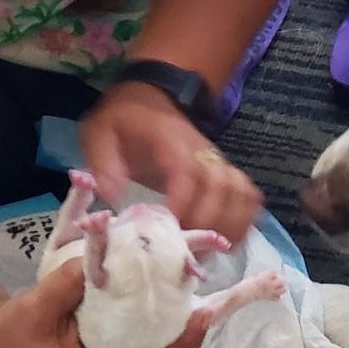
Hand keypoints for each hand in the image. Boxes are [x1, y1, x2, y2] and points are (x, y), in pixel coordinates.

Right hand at [0, 259, 210, 347]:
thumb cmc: (10, 337)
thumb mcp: (32, 311)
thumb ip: (64, 287)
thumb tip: (96, 259)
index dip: (182, 347)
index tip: (200, 315)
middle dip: (189, 334)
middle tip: (209, 298)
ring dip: (179, 327)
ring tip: (197, 293)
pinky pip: (145, 344)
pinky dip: (160, 322)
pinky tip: (171, 295)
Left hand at [80, 82, 262, 243]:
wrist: (151, 96)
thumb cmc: (124, 120)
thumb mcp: (99, 132)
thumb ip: (103, 163)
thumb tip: (112, 195)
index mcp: (171, 141)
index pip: (188, 172)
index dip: (185, 202)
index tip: (172, 228)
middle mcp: (203, 151)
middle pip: (221, 188)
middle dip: (208, 222)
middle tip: (189, 248)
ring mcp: (218, 162)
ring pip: (240, 193)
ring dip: (231, 225)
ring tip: (213, 250)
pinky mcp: (227, 173)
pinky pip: (249, 196)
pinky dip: (246, 219)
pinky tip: (232, 241)